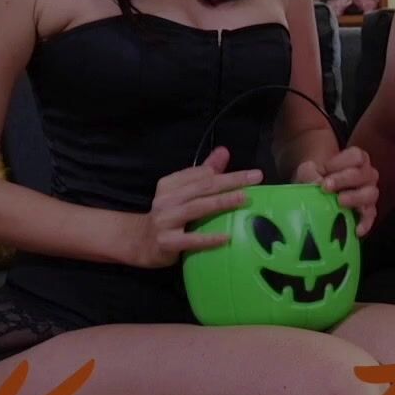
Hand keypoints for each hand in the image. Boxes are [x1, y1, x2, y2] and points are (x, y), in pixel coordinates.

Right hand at [130, 147, 262, 268]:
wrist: (139, 243)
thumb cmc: (167, 216)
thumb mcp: (181, 192)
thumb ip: (202, 173)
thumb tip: (224, 151)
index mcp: (170, 184)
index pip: (201, 174)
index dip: (226, 173)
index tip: (251, 174)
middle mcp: (166, 199)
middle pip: (202, 187)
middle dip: (231, 181)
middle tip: (256, 178)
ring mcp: (165, 220)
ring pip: (197, 208)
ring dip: (222, 202)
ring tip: (244, 198)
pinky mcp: (166, 242)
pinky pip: (191, 239)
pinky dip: (209, 238)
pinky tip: (227, 237)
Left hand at [293, 145, 378, 235]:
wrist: (316, 193)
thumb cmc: (315, 177)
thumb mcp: (307, 171)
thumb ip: (310, 172)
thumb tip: (318, 183)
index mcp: (355, 160)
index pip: (357, 157)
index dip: (342, 163)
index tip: (324, 171)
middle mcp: (367, 175)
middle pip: (365, 174)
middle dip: (345, 180)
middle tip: (327, 187)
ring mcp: (369, 194)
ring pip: (371, 194)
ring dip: (356, 198)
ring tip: (340, 202)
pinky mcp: (367, 212)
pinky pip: (371, 216)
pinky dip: (365, 222)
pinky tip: (356, 229)